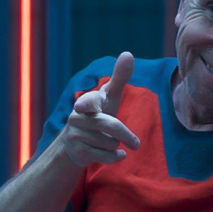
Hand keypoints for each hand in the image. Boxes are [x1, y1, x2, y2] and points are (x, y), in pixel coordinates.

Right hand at [62, 52, 140, 166]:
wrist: (75, 143)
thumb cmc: (98, 114)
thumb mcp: (109, 97)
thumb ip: (119, 77)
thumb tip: (128, 53)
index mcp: (87, 102)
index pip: (89, 102)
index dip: (86, 104)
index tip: (81, 106)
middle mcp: (77, 117)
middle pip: (110, 126)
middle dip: (125, 135)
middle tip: (137, 144)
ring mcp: (76, 135)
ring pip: (110, 143)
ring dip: (115, 145)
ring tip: (107, 141)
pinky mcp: (78, 152)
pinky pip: (105, 156)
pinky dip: (115, 157)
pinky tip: (118, 155)